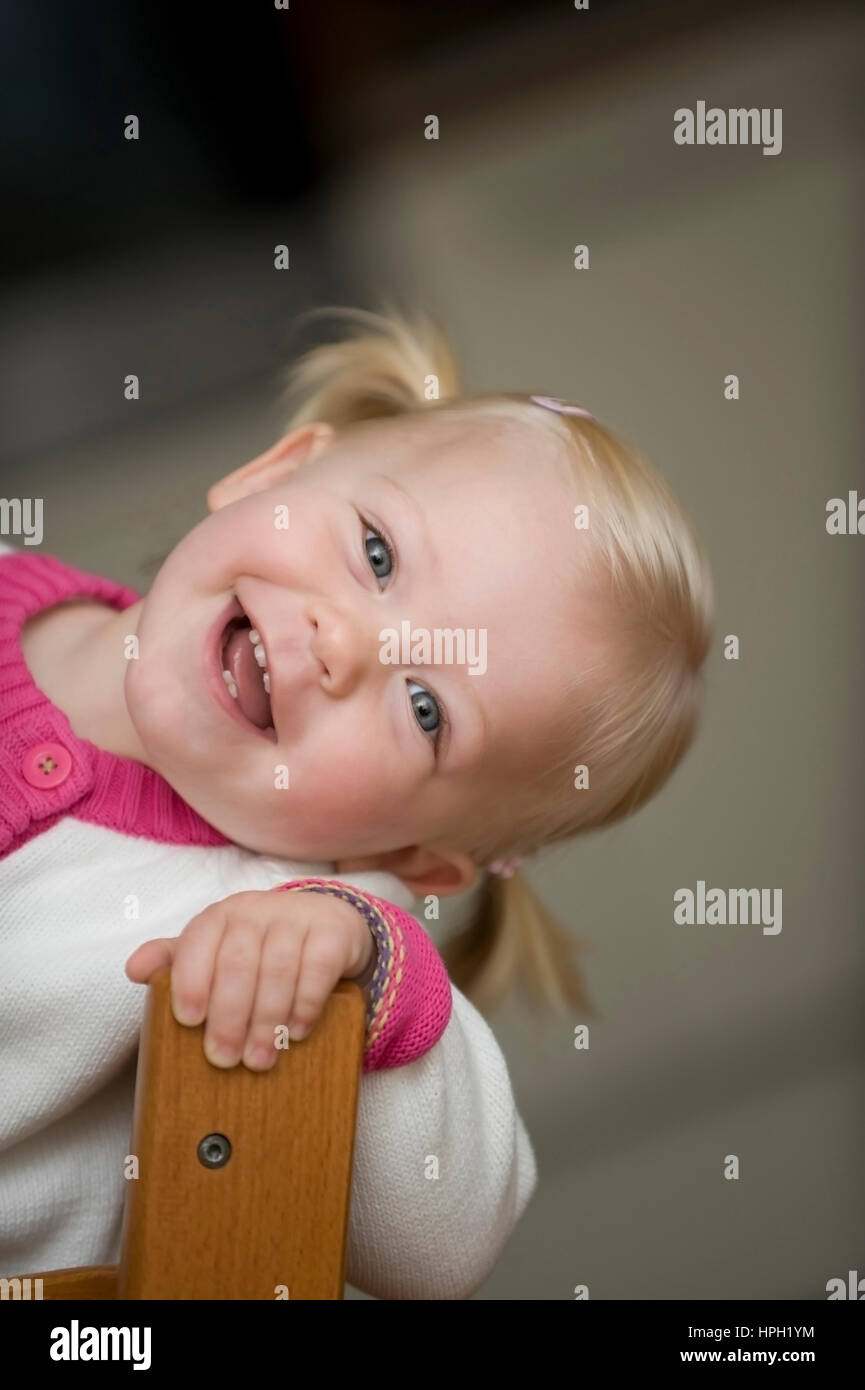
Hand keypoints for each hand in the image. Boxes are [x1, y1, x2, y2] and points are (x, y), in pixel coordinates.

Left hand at [125, 889, 374, 1070]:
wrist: (325, 923)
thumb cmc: (260, 946)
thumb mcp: (216, 949)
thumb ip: (176, 961)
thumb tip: (133, 969)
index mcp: (220, 915)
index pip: (199, 941)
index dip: (191, 981)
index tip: (188, 1021)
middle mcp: (256, 909)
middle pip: (238, 962)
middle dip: (228, 1016)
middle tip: (223, 1059)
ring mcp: (297, 917)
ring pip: (278, 968)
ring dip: (267, 1020)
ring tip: (259, 1059)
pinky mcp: (333, 931)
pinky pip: (319, 968)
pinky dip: (306, 1004)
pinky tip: (296, 1031)